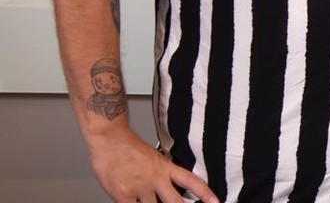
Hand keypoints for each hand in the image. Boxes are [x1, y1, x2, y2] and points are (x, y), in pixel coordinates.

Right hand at [88, 127, 217, 202]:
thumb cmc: (128, 147)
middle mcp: (156, 178)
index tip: (215, 202)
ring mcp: (140, 188)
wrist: (109, 137)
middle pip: (176, 202)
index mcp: (165, 167)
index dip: (205, 193)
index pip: (191, 181)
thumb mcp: (153, 157)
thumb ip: (161, 173)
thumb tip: (168, 187)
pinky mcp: (123, 195)